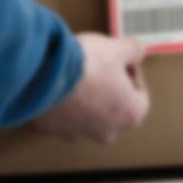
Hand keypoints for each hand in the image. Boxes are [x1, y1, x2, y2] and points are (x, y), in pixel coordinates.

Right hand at [35, 33, 149, 143]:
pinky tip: (58, 81)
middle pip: (114, 106)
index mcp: (130, 115)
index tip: (121, 59)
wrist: (43, 75)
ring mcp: (78, 133)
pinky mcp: (53, 129)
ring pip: (88, 113)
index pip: (140, 94)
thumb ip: (134, 50)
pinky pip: (61, 114)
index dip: (131, 72)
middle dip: (108, 86)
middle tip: (100, 65)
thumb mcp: (117, 48)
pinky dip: (61, 100)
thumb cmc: (85, 66)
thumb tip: (138, 51)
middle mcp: (107, 131)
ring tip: (77, 72)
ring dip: (85, 95)